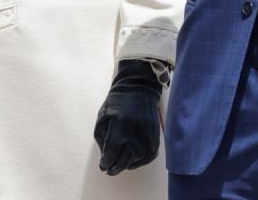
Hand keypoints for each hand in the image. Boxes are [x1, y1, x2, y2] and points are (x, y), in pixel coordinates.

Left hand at [94, 60, 162, 174]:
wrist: (140, 88)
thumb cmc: (118, 100)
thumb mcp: (103, 115)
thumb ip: (101, 137)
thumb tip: (105, 157)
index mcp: (121, 127)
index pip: (111, 154)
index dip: (105, 163)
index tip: (102, 165)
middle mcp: (136, 135)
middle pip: (124, 162)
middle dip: (114, 168)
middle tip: (109, 170)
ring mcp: (148, 138)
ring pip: (135, 161)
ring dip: (126, 164)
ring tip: (119, 161)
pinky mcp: (156, 139)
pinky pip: (147, 158)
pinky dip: (138, 161)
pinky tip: (131, 157)